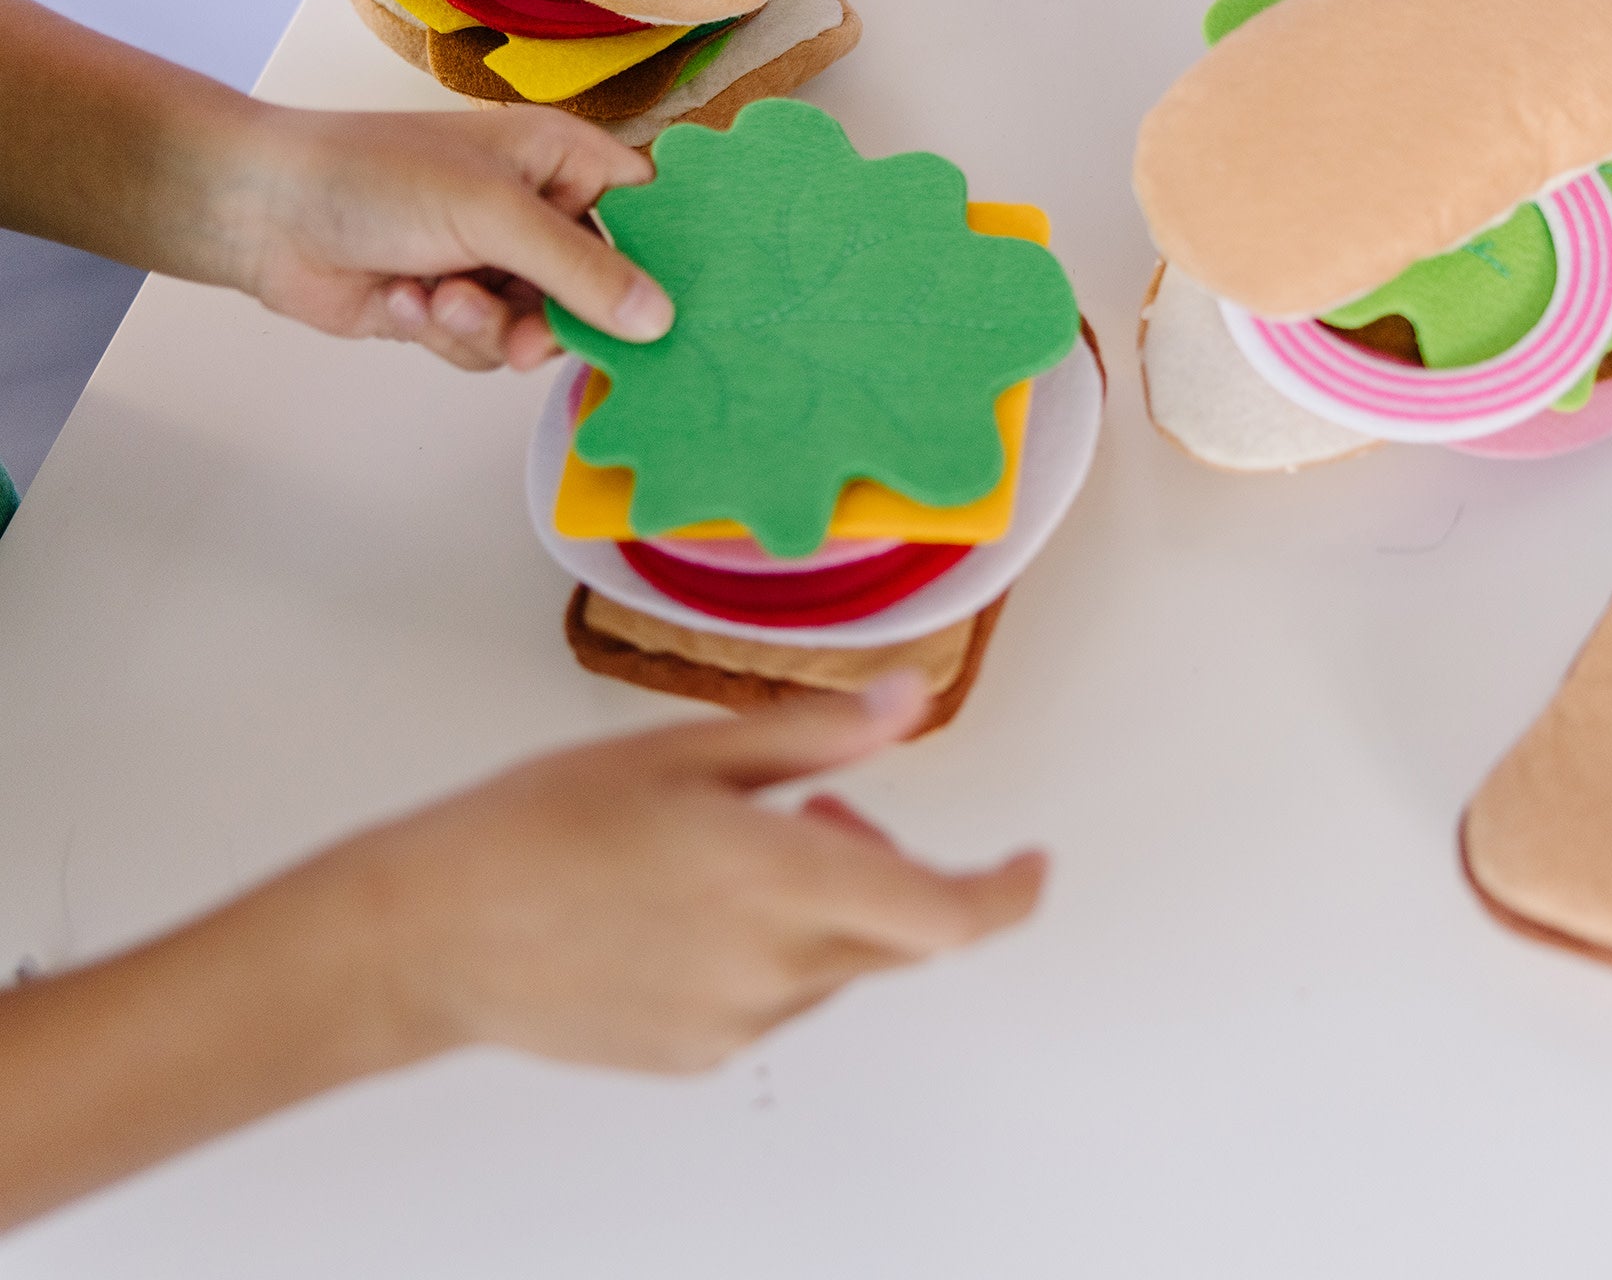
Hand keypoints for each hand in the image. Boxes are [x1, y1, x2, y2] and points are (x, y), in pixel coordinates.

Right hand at [0, 675, 1043, 1228]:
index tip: (1031, 864)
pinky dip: (772, 950)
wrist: (428, 933)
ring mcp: (734, 1027)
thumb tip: (909, 706)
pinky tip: (684, 903)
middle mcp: (774, 973)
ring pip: (834, 967)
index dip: (1007, 893)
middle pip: (894, 937)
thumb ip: (814, 738)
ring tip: (728, 845)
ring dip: (825, 908)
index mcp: (781, 885)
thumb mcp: (685, 751)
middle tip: (816, 807)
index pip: (947, 917)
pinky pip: (775, 1000)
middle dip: (889, 871)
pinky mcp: (695, 1056)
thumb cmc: (542, 822)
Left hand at [221, 104, 674, 370]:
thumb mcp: (494, 215)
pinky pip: (490, 349)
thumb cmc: (375, 177)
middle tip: (529, 330)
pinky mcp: (457, 308)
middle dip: (556, 316)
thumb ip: (582, 271)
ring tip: (438, 298)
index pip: (651, 211)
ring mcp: (498, 263)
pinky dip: (448, 334)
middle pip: (602, 290)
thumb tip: (660, 321)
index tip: (675, 310)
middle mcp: (541, 211)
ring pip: (543, 331)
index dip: (666, 259)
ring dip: (488, 326)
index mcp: (564, 160)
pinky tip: (404, 300)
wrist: (262, 213)